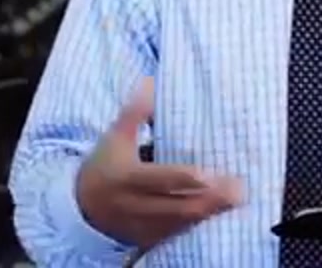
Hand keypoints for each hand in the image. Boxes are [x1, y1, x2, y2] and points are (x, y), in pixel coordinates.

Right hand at [76, 77, 244, 249]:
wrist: (82, 206)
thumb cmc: (104, 164)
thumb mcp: (115, 136)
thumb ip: (134, 112)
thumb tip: (151, 83)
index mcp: (126, 178)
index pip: (160, 180)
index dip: (186, 179)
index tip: (213, 175)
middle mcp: (134, 205)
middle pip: (176, 206)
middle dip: (209, 201)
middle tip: (238, 190)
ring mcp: (141, 226)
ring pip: (179, 224)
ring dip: (208, 214)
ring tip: (235, 202)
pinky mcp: (148, 239)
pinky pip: (176, 234)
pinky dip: (198, 226)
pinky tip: (219, 216)